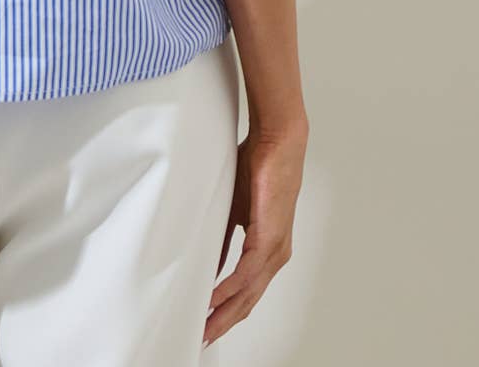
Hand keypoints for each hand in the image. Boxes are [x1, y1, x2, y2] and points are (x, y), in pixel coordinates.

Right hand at [203, 118, 307, 347]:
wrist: (276, 141)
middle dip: (223, 321)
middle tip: (201, 337)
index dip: (227, 311)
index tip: (206, 324)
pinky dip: (229, 288)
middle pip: (247, 300)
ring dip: (224, 312)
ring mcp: (274, 247)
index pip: (246, 290)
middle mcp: (275, 254)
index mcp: (268, 248)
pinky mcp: (269, 236)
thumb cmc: (257, 168)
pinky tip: (213, 298)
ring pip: (248, 292)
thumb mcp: (233, 210)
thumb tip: (210, 265)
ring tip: (204, 326)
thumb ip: (224, 239)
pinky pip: (247, 271)